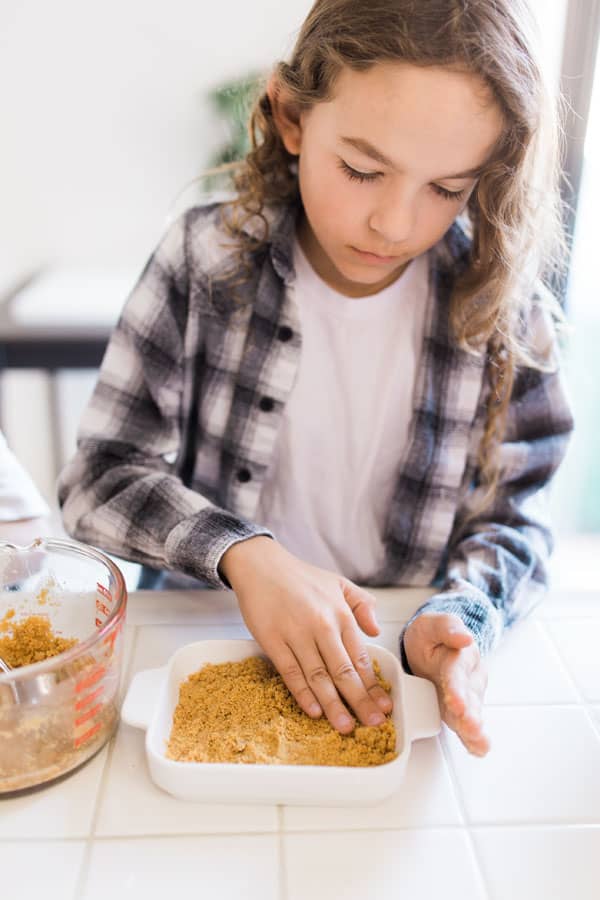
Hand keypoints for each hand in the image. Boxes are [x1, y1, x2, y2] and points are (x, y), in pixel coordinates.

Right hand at [219, 536, 392, 733]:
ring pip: (319, 677)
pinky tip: (313, 711)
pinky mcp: (272, 640)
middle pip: (344, 672)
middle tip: (374, 725)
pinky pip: (290, 672)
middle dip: (360, 702)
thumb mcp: (338, 583)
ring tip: (345, 727)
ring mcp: (296, 634)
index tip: (385, 706)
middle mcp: (322, 626)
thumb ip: (361, 605)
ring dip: (333, 705)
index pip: (361, 657)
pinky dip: (303, 693)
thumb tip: (376, 632)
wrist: (261, 565)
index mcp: (340, 614)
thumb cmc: (300, 577)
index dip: (373, 685)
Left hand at [403, 612, 489, 756]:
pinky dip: (474, 738)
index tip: (457, 703)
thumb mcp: (432, 624)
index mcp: (460, 655)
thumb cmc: (430, 635)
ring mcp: (467, 695)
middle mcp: (469, 677)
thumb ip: (447, 627)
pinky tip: (478, 750)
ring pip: (471, 713)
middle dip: (470, 714)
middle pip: (470, 698)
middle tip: (471, 728)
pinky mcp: (462, 709)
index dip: (457, 689)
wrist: (432, 645)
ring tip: (477, 741)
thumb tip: (465, 637)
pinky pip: (467, 724)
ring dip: (473, 729)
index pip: (457, 674)